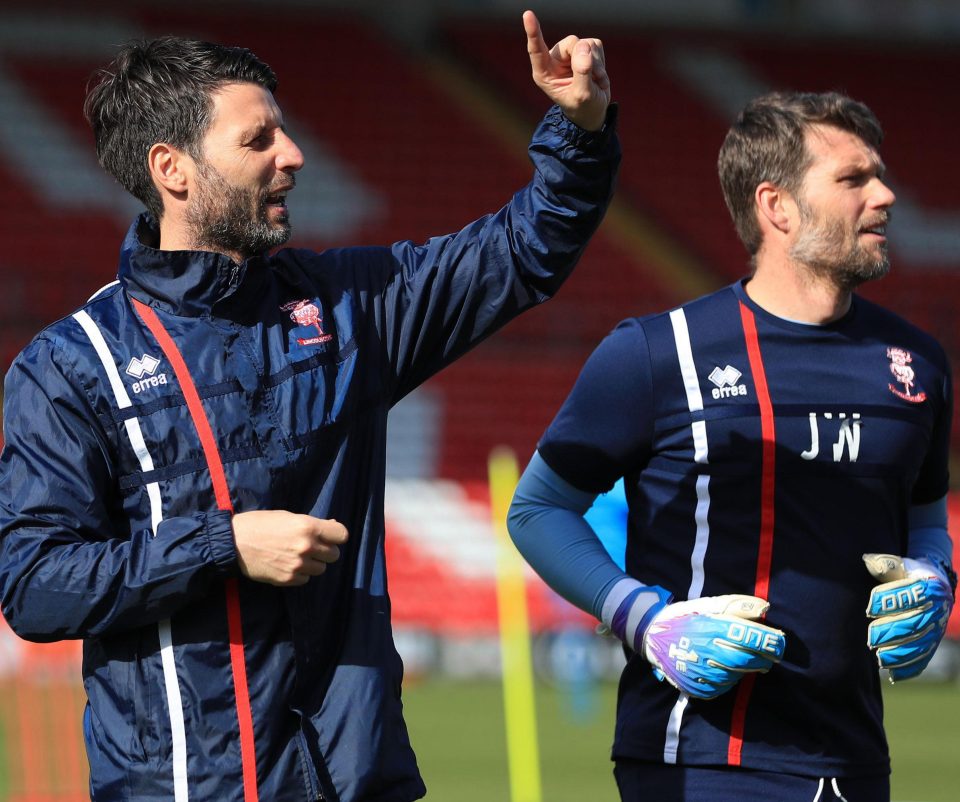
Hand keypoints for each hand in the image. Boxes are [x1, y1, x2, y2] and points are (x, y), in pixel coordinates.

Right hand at [232, 510, 347, 586]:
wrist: (234, 543)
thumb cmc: (260, 524)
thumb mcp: (288, 516)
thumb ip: (312, 524)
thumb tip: (332, 527)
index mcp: (308, 527)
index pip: (342, 535)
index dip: (336, 536)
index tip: (330, 536)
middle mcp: (306, 546)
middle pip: (334, 555)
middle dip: (325, 551)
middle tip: (311, 547)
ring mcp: (298, 565)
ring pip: (321, 569)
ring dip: (313, 564)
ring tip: (297, 556)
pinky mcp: (288, 579)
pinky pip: (306, 579)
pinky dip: (301, 574)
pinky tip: (288, 565)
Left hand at [523, 10, 609, 131]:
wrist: (594, 111)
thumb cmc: (582, 107)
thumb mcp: (582, 96)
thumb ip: (582, 73)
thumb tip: (584, 47)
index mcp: (544, 73)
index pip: (536, 49)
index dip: (533, 32)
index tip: (528, 15)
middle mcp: (555, 59)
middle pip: (572, 43)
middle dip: (586, 60)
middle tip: (591, 79)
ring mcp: (570, 53)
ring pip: (586, 43)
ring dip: (596, 65)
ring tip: (594, 82)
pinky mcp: (585, 49)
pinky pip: (596, 45)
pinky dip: (601, 62)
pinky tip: (598, 76)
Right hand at [642, 595, 786, 699]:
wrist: (652, 638)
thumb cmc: (685, 618)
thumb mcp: (707, 605)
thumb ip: (736, 605)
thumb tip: (765, 608)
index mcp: (709, 628)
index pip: (749, 637)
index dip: (769, 641)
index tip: (780, 641)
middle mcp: (706, 652)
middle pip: (747, 660)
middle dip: (763, 657)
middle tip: (770, 654)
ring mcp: (700, 673)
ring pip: (737, 675)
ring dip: (745, 668)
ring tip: (741, 657)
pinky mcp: (697, 688)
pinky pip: (724, 687)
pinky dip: (730, 678)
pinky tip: (724, 668)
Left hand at [864, 553, 953, 681]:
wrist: (935, 585)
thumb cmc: (908, 573)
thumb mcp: (900, 564)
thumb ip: (885, 564)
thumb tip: (868, 561)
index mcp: (929, 586)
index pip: (910, 594)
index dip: (889, 602)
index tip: (869, 608)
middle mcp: (937, 609)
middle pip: (914, 624)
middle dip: (891, 633)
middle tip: (871, 639)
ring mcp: (937, 628)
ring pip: (920, 645)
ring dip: (900, 654)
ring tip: (880, 659)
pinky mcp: (934, 643)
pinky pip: (924, 658)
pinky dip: (909, 668)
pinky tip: (894, 674)